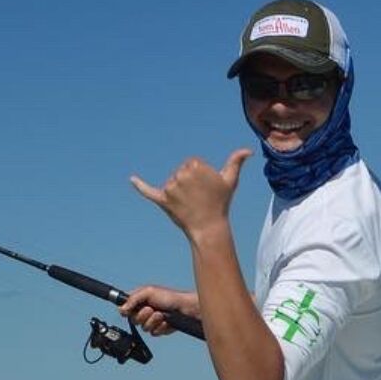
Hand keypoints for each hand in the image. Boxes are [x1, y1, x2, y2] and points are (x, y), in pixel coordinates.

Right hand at [120, 285, 200, 336]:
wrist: (185, 309)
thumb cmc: (169, 297)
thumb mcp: (149, 292)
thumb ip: (133, 299)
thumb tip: (121, 310)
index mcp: (139, 301)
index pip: (124, 308)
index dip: (126, 311)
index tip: (130, 310)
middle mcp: (143, 311)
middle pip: (133, 320)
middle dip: (143, 315)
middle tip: (152, 309)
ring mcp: (151, 321)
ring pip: (143, 328)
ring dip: (153, 321)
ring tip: (162, 315)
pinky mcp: (159, 329)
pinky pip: (153, 333)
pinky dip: (160, 327)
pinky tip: (166, 321)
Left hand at [130, 149, 253, 240]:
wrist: (209, 228)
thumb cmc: (221, 203)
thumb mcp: (230, 181)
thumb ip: (236, 162)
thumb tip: (248, 150)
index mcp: (195, 166)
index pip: (192, 164)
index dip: (200, 176)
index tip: (207, 188)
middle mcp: (181, 175)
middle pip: (181, 172)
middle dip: (189, 183)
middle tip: (200, 197)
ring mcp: (170, 188)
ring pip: (172, 183)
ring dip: (179, 192)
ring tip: (190, 204)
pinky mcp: (162, 200)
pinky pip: (148, 191)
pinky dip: (140, 186)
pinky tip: (132, 179)